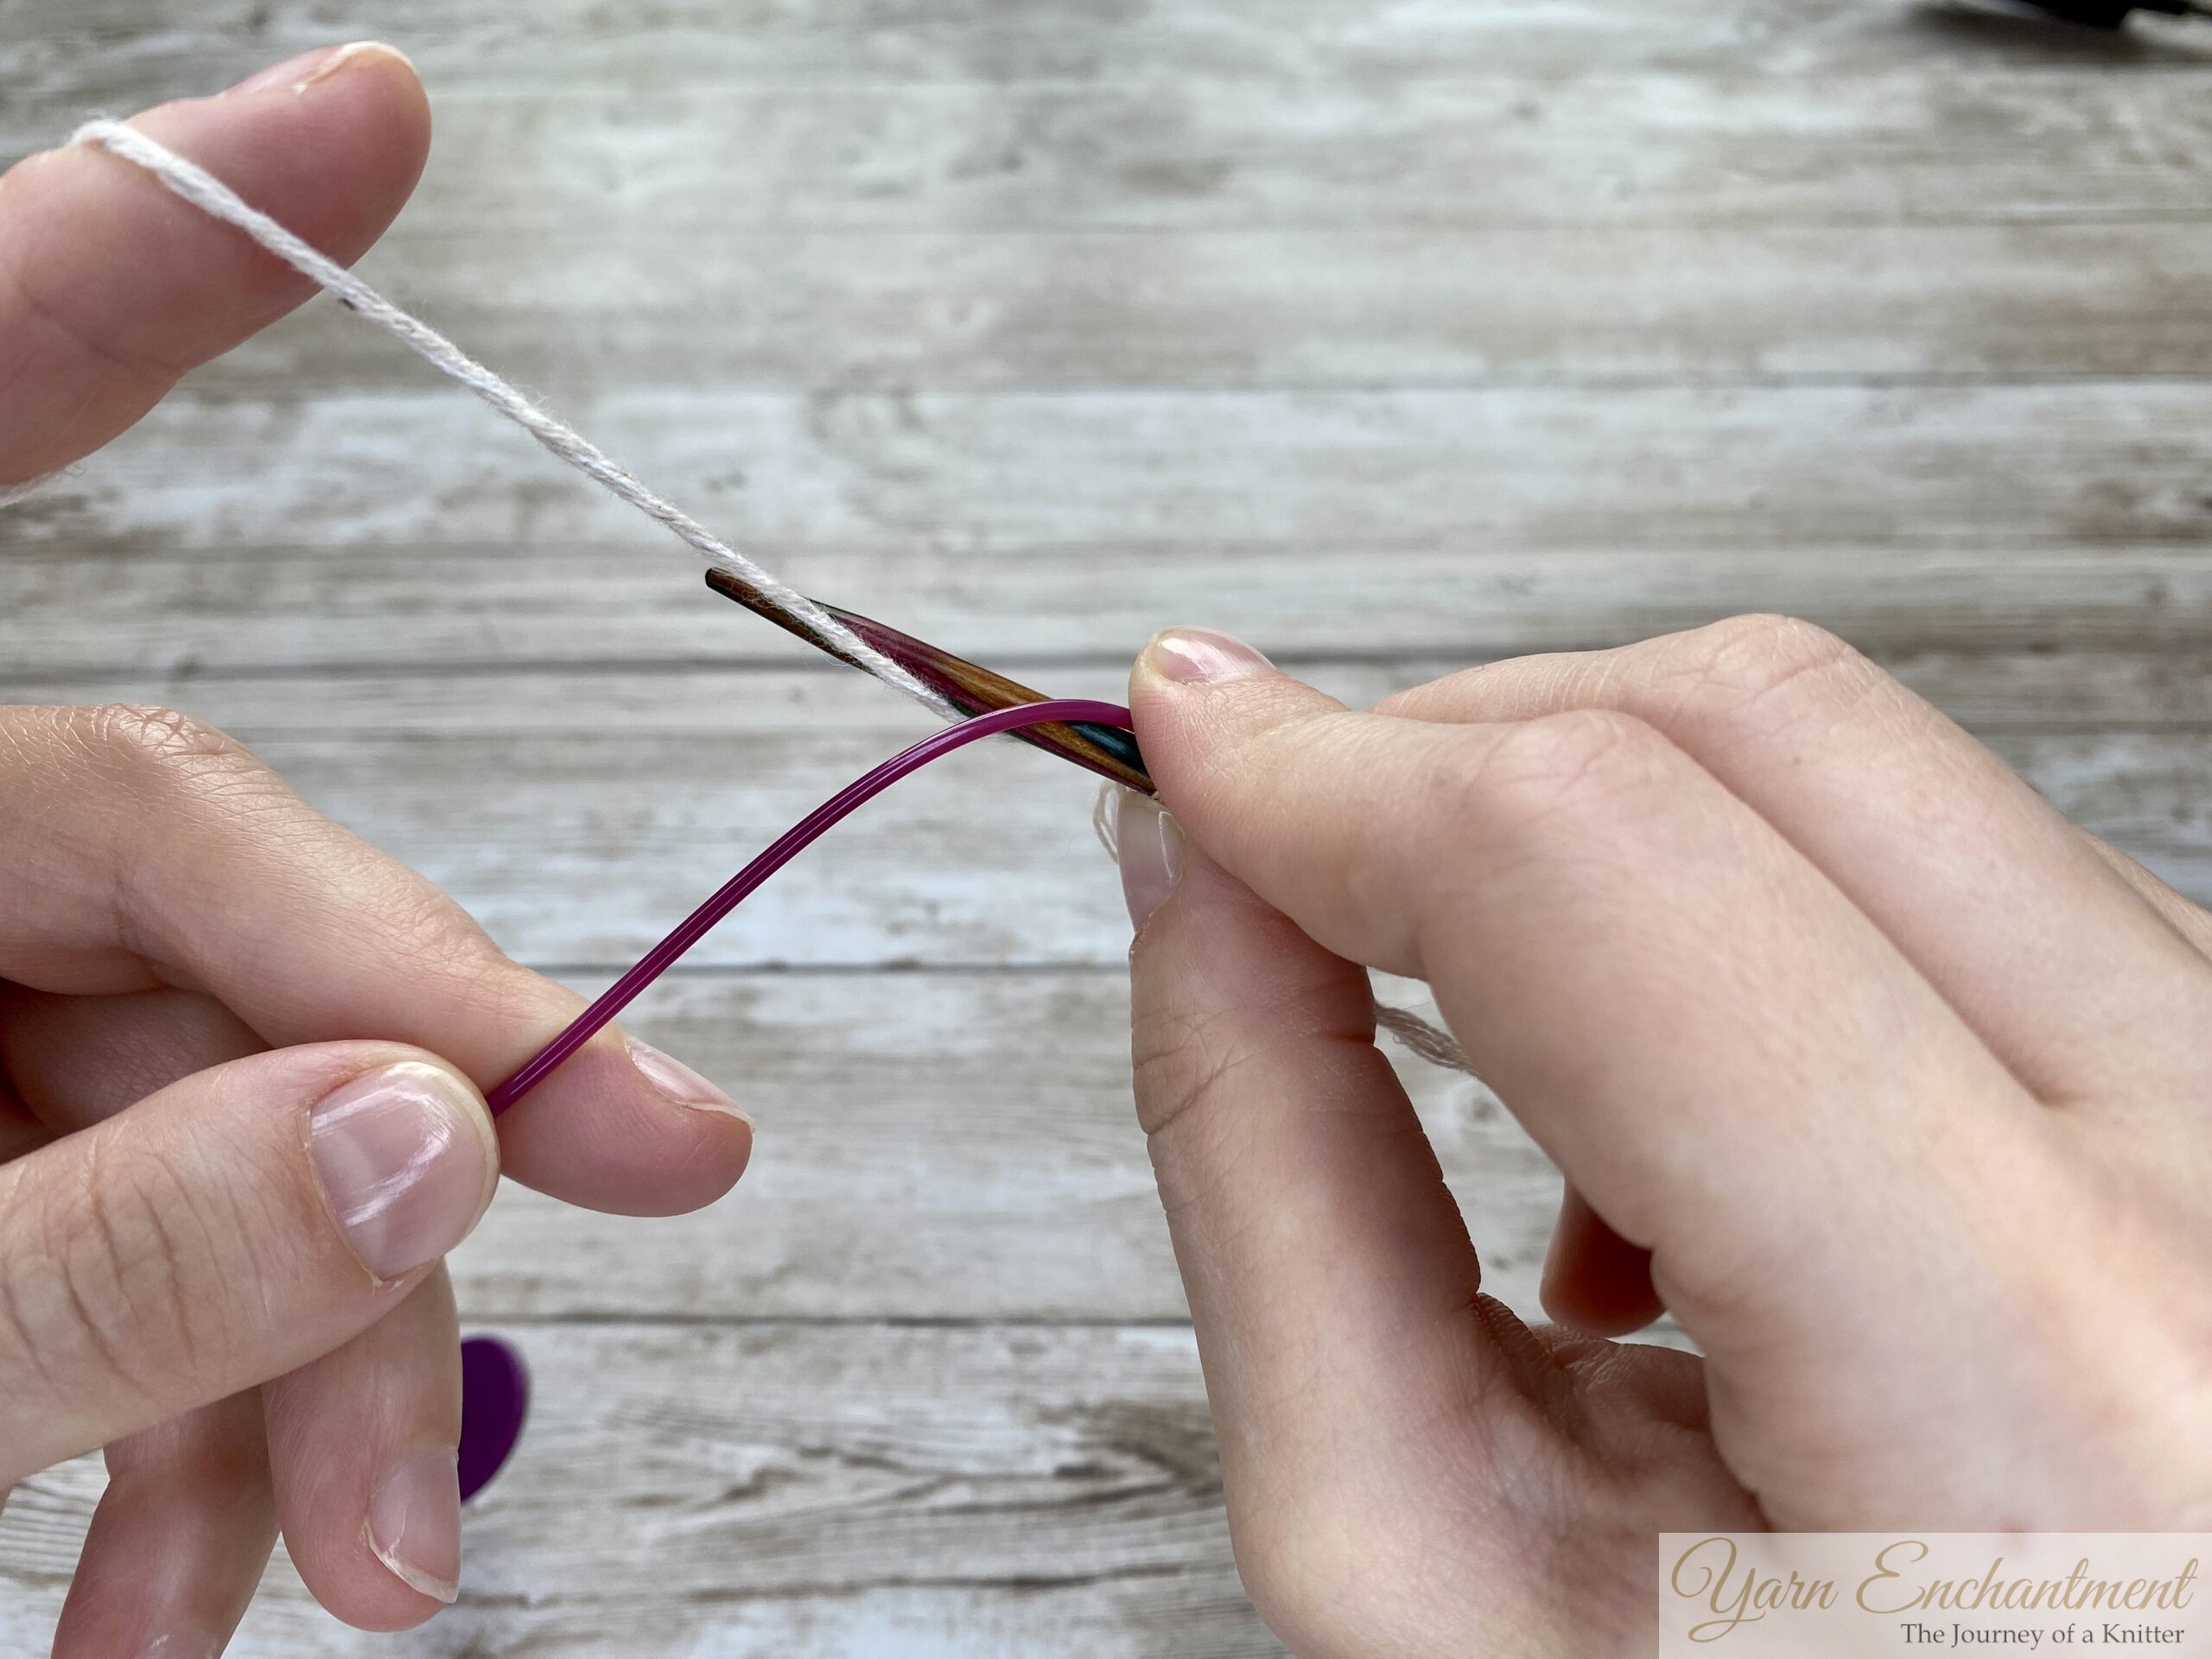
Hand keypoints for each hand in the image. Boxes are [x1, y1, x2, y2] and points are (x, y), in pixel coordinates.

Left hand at [0, 46, 752, 1652]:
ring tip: (338, 1576)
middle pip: (188, 891)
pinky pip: (124, 1229)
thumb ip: (95, 1251)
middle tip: (607, 1242)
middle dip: (398, 1117)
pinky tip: (196, 1584)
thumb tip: (439, 1124)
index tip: (375, 118)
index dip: (148, 258)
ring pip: (201, 1102)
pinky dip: (191, 1415)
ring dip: (306, 1351)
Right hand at [1115, 617, 2211, 1654]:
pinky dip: (1745, 914)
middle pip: (1762, 726)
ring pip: (1863, 762)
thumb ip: (1275, 1187)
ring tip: (1525, 1096)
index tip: (1187, 745)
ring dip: (1605, 848)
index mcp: (2022, 1402)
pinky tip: (1687, 1131)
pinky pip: (1955, 857)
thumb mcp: (1431, 1567)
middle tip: (1297, 859)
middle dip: (1456, 748)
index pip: (1610, 880)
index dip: (1339, 771)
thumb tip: (1196, 883)